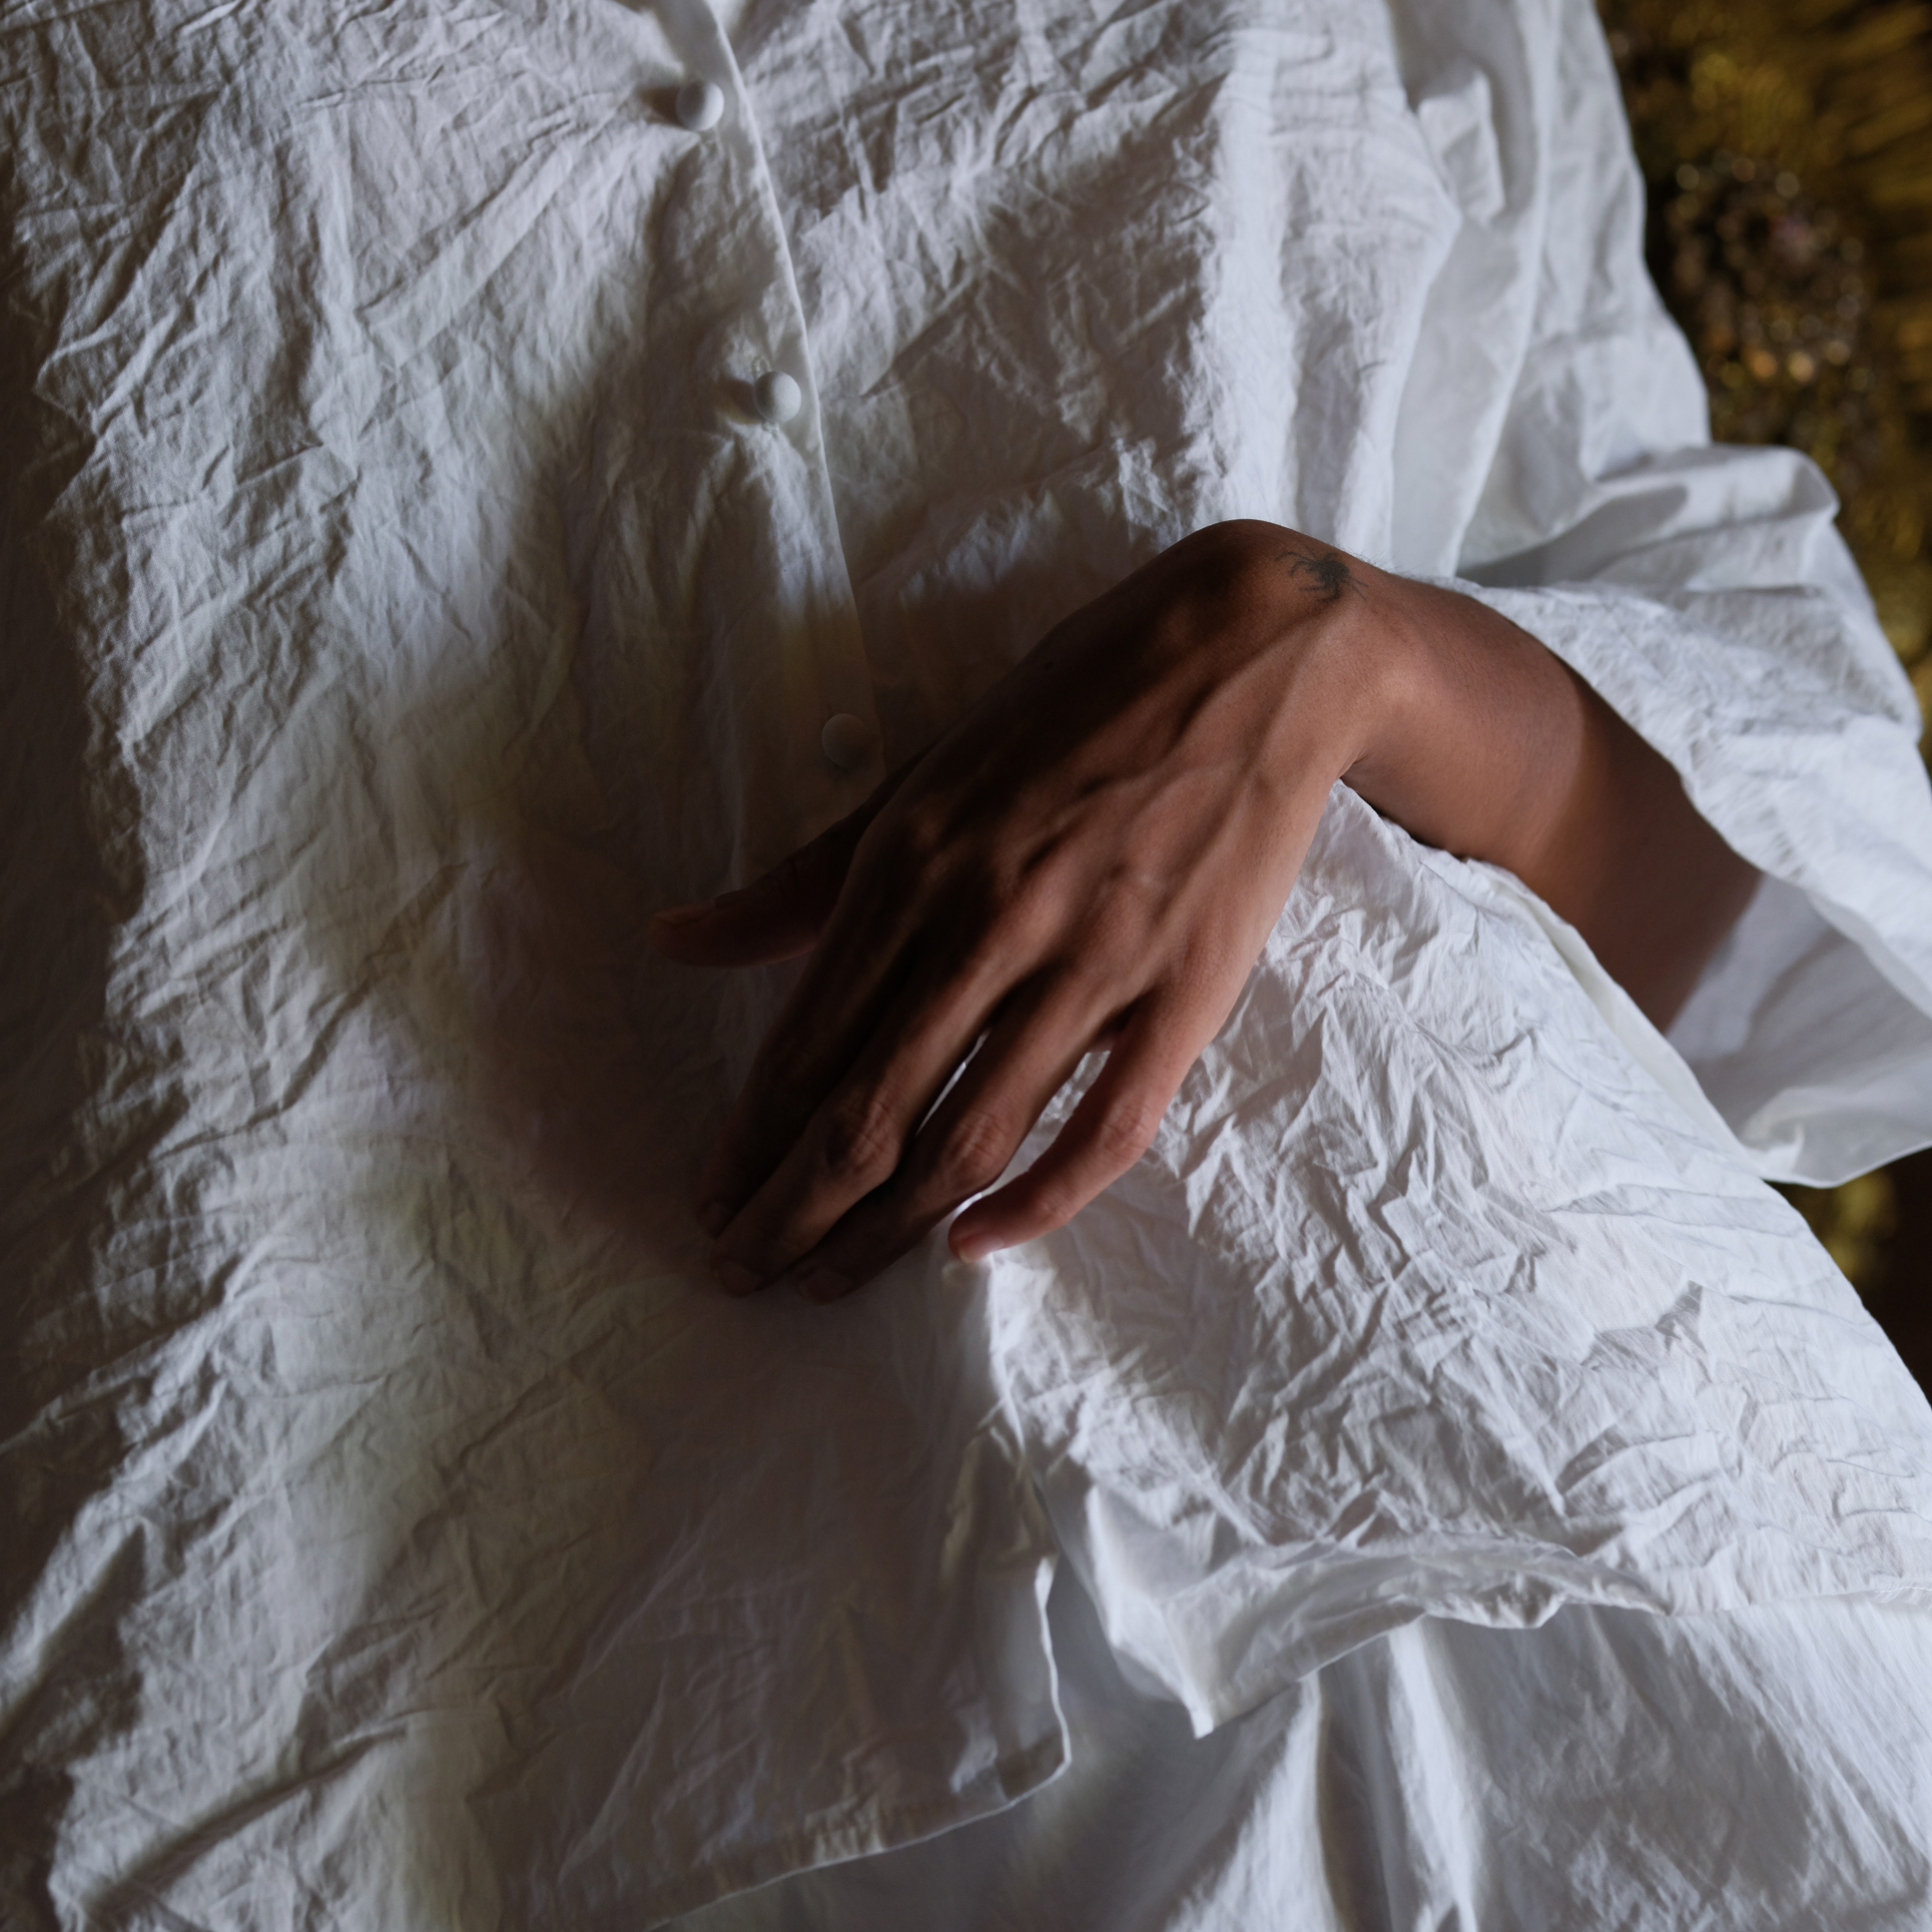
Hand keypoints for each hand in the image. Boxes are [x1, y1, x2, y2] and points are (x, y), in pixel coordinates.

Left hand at [652, 519, 1750, 1298]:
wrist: (1254, 651)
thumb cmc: (1070, 706)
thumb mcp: (921, 772)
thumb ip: (804, 878)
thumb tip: (677, 942)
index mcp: (909, 861)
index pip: (805, 1043)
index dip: (749, 1143)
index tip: (711, 1203)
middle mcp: (987, 918)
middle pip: (867, 1114)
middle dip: (791, 1213)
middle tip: (745, 1272)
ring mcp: (1092, 961)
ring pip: (968, 1138)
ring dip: (884, 1229)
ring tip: (832, 1280)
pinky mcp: (1183, 990)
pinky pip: (1103, 1129)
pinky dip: (1035, 1203)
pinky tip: (972, 1246)